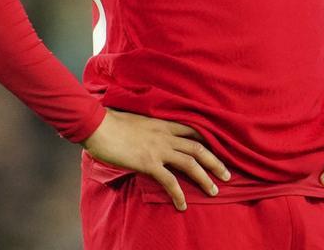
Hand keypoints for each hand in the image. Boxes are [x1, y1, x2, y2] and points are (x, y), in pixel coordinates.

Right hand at [81, 108, 229, 210]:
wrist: (96, 125)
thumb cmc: (110, 120)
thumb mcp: (134, 119)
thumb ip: (146, 127)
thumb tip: (146, 133)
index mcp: (161, 122)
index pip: (192, 129)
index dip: (208, 139)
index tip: (219, 149)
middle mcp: (164, 134)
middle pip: (198, 146)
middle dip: (215, 161)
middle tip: (227, 174)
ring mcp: (158, 148)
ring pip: (190, 163)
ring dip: (205, 178)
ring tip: (214, 191)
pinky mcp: (148, 162)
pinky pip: (169, 181)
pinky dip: (178, 194)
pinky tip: (182, 205)